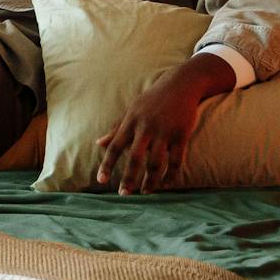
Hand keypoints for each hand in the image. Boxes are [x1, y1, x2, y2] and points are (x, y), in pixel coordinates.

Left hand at [95, 55, 232, 192]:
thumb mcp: (131, 110)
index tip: (101, 181)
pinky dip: (171, 174)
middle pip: (135, 158)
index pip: (114, 147)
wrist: (180, 85)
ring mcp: (164, 132)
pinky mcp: (182, 135)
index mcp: (130, 122)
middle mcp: (146, 128)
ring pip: (156, 162)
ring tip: (146, 192)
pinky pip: (176, 160)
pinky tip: (167, 184)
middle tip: (124, 194)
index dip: (107, 165)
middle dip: (129, 178)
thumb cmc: (152, 99)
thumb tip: (98, 144)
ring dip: (151, 180)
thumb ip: (115, 128)